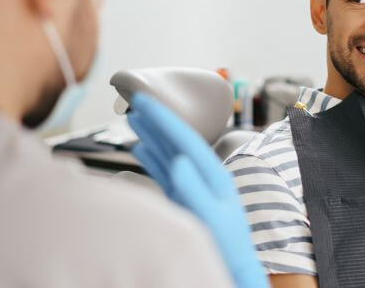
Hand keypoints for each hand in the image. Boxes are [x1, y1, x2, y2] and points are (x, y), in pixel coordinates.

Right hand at [127, 92, 268, 287]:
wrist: (231, 265)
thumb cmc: (225, 245)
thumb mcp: (209, 215)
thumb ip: (194, 188)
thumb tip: (178, 159)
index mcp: (213, 174)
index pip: (186, 138)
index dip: (166, 118)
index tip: (146, 100)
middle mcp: (203, 174)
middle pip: (176, 140)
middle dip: (157, 119)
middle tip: (136, 99)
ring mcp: (192, 185)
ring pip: (168, 153)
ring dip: (152, 135)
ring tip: (134, 118)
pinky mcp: (183, 196)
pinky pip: (163, 171)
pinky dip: (151, 158)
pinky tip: (139, 148)